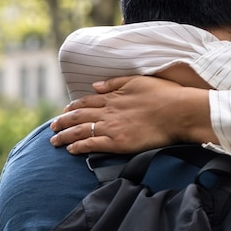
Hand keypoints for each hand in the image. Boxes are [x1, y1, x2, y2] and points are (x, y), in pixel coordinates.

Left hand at [49, 75, 213, 153]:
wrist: (178, 112)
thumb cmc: (164, 95)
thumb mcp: (138, 80)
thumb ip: (115, 83)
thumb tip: (96, 85)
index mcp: (113, 96)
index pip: (87, 101)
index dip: (73, 107)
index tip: (65, 110)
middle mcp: (108, 111)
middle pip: (78, 116)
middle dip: (62, 122)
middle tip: (52, 128)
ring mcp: (111, 127)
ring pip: (80, 131)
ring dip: (64, 135)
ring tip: (54, 141)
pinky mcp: (118, 142)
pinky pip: (92, 145)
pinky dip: (78, 147)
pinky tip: (70, 149)